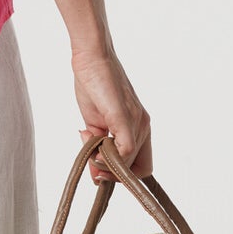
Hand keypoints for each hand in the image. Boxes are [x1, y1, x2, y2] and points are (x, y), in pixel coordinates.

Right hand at [70, 45, 152, 180]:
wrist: (91, 58)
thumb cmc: (94, 86)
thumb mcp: (96, 124)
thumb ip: (98, 148)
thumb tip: (96, 175)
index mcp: (139, 127)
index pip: (142, 166)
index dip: (122, 175)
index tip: (100, 169)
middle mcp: (143, 126)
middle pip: (137, 169)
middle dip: (112, 172)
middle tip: (91, 159)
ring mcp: (136, 122)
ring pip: (130, 162)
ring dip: (106, 164)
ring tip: (89, 140)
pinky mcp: (124, 117)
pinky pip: (126, 149)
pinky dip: (109, 158)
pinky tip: (93, 145)